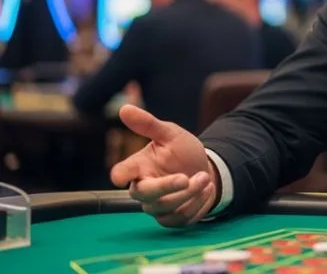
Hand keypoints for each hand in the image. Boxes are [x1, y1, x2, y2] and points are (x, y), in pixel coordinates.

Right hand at [110, 105, 218, 226]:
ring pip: (166, 207)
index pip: (121, 173)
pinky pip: (181, 218)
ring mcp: (156, 206)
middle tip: (188, 177)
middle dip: (168, 187)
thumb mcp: (170, 133)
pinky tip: (206, 190)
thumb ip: (148, 124)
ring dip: (190, 194)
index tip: (122, 177)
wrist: (204, 167)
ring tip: (205, 178)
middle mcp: (143, 188)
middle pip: (144, 194)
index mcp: (139, 166)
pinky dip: (197, 204)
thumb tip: (124, 108)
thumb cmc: (182, 150)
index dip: (120, 175)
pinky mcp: (171, 218)